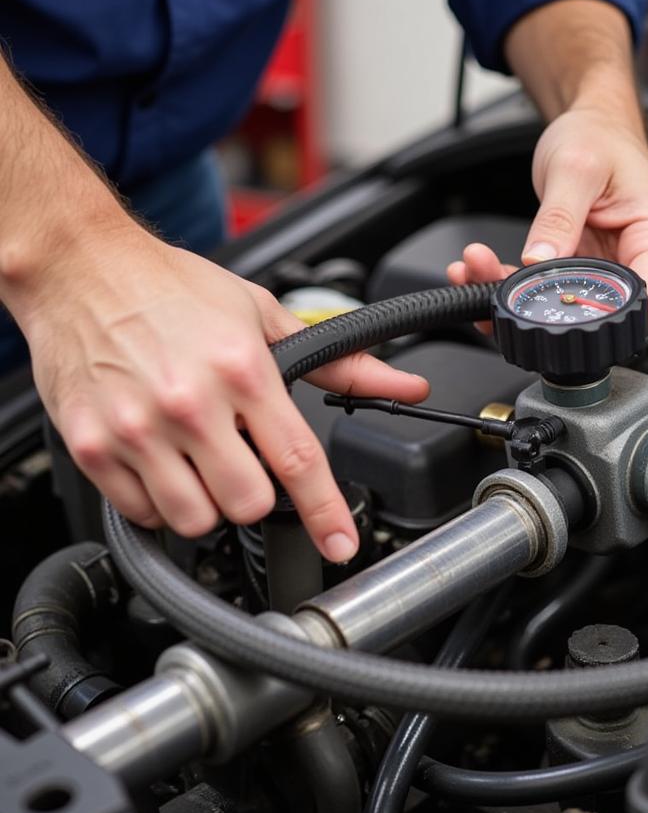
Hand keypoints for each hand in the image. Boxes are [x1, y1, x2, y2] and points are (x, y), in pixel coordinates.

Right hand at [23, 229, 426, 561]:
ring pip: (194, 519)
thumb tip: (403, 385)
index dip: (326, 512)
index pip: (298, 460)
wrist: (80, 267)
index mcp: (242, 370)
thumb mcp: (263, 314)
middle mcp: (190, 403)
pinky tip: (162, 463)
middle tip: (244, 463)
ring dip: (208, 504)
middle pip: (248, 504)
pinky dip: (159, 502)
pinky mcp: (92, 446)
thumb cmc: (174, 289)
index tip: (341, 545)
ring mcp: (137, 428)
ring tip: (200, 463)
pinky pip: (141, 513)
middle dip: (257, 496)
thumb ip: (337, 360)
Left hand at [447, 106, 647, 320]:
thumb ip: (558, 219)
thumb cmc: (600, 138)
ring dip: (515, 294)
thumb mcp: (575, 168)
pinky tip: (484, 270)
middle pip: (596, 308)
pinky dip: (515, 285)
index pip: (643, 299)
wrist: (594, 127)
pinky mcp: (588, 273)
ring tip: (476, 267)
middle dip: (537, 301)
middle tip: (486, 276)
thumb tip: (539, 260)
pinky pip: (552, 291)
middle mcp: (643, 261)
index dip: (599, 318)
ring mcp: (615, 271)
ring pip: (566, 305)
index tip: (548, 312)